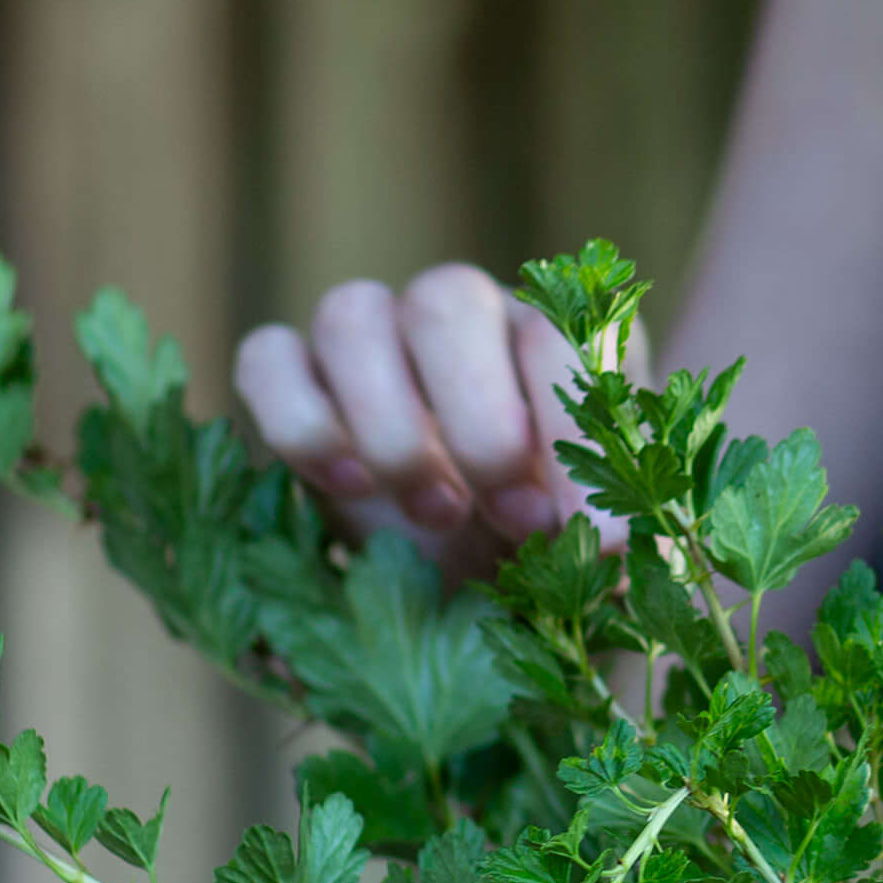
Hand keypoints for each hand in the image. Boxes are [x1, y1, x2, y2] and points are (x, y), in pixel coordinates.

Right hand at [233, 266, 610, 582]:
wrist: (473, 584)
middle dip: (480, 420)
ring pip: (350, 315)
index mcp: (555, 336)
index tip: (594, 534)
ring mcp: (373, 336)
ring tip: (437, 515)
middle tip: (513, 520)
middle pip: (445, 299)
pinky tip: (350, 491)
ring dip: (389, 425)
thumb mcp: (601, 545)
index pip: (562, 335)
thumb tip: (614, 551)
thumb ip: (615, 534)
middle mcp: (464, 315)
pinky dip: (300, 423)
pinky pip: (267, 357)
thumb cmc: (554, 550)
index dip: (573, 432)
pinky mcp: (293, 378)